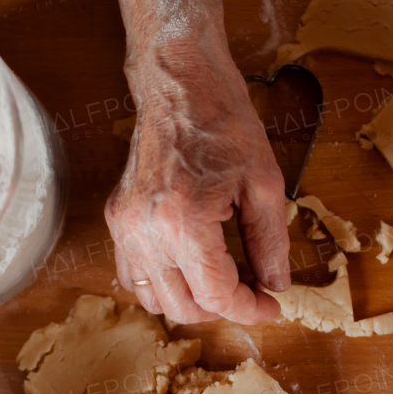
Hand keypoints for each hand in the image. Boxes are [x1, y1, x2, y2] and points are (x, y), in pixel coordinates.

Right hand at [106, 42, 289, 324]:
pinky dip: (162, 283)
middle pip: (183, 308)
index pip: (216, 295)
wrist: (179, 85)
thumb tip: (275, 283)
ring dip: (191, 300)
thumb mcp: (265, 183)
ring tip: (222, 279)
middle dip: (222, 308)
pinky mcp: (117, 219)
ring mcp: (126, 227)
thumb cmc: (223, 123)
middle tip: (251, 291)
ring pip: (154, 299)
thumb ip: (271, 241)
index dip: (249, 309)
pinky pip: (132, 276)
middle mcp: (147, 232)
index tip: (269, 305)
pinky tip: (190, 267)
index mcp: (186, 223)